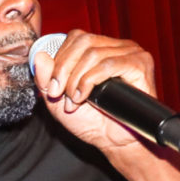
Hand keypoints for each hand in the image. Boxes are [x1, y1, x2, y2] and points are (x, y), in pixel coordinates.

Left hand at [33, 31, 159, 155]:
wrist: (113, 142)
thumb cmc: (91, 122)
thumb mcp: (57, 100)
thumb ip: (45, 79)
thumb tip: (38, 56)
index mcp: (101, 49)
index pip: (76, 38)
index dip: (59, 59)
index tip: (52, 87)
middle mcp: (117, 47)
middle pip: (83, 42)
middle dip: (64, 69)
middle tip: (59, 94)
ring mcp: (131, 53)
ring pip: (93, 54)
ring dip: (76, 80)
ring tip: (74, 101)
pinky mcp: (140, 64)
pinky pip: (109, 64)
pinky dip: (90, 81)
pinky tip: (85, 97)